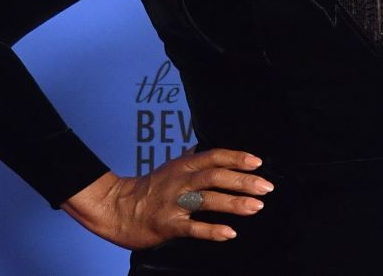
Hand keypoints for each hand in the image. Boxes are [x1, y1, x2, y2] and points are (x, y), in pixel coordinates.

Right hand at [60, 148, 273, 249]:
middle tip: (266, 186)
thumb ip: (192, 160)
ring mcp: (173, 203)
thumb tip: (208, 149)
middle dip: (242, 180)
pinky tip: (230, 233)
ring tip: (256, 207)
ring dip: (233, 203)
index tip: (258, 162)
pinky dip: (212, 230)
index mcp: (182, 166)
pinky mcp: (167, 225)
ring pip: (206, 200)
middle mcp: (179, 181)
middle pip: (214, 176)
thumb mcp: (171, 169)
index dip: (236, 158)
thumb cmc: (149, 190)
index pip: (213, 156)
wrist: (116, 209)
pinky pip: (193, 228)